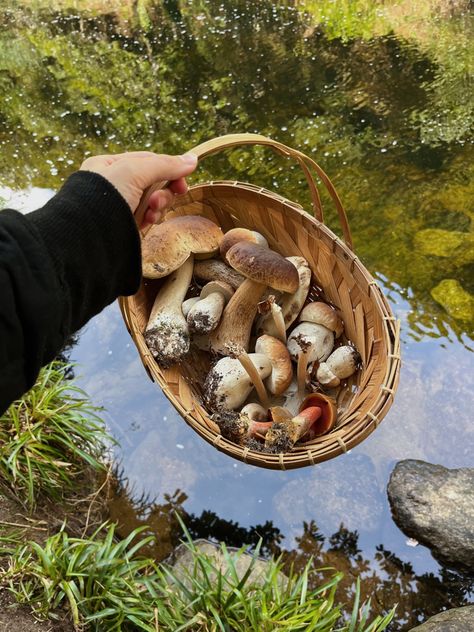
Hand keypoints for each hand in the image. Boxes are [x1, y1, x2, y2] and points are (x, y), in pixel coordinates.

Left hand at [80, 150, 197, 225]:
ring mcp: (118, 206)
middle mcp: (113, 184)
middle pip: (152, 182)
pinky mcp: (122, 225)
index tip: (182, 182)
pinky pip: (144, 218)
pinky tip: (146, 223)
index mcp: (108, 165)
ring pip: (150, 201)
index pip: (147, 161)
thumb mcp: (134, 172)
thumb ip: (164, 165)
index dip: (168, 169)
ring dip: (157, 207)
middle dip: (162, 192)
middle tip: (160, 202)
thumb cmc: (102, 198)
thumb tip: (192, 160)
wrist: (86, 238)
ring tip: (151, 214)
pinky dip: (149, 219)